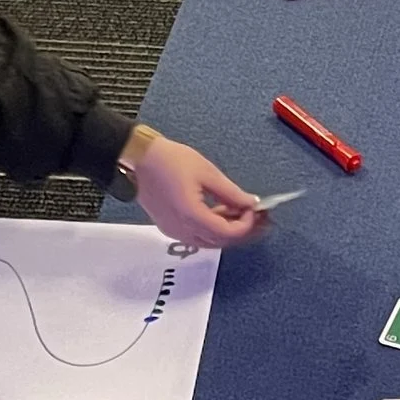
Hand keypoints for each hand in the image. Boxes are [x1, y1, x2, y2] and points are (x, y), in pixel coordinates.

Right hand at [130, 135, 267, 249]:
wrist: (138, 158)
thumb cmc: (169, 160)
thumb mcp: (207, 172)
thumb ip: (231, 193)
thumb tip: (251, 203)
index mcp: (191, 215)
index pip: (227, 233)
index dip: (246, 225)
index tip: (257, 210)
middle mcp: (181, 229)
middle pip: (220, 241)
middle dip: (242, 230)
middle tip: (261, 218)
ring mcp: (173, 231)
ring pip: (209, 241)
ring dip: (228, 230)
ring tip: (244, 213)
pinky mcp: (169, 227)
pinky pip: (197, 236)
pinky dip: (213, 228)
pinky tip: (223, 212)